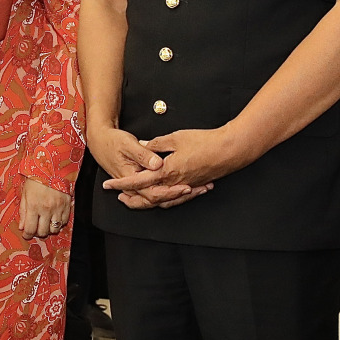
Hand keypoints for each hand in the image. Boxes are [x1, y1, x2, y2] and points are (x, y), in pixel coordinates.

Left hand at [18, 176, 71, 239]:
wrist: (52, 168)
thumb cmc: (36, 179)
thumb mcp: (25, 193)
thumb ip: (23, 211)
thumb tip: (22, 226)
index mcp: (34, 206)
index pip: (30, 228)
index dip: (27, 234)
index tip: (26, 234)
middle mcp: (47, 209)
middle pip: (43, 232)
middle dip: (37, 233)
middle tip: (35, 229)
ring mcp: (58, 209)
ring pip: (55, 229)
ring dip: (49, 229)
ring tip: (45, 224)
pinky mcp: (67, 206)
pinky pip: (64, 222)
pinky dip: (59, 223)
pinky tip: (54, 218)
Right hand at [86, 124, 203, 210]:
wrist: (100, 141)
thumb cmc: (113, 141)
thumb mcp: (128, 144)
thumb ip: (143, 154)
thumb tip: (157, 163)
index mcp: (131, 177)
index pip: (153, 193)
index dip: (171, 192)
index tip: (186, 187)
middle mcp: (136, 186)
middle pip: (159, 200)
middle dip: (180, 197)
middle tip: (197, 190)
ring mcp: (139, 185)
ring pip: (161, 199)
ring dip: (181, 197)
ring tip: (200, 189)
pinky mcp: (144, 181)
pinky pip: (160, 193)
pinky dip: (176, 192)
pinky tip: (190, 186)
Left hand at [103, 127, 237, 209]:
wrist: (231, 150)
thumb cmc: (204, 142)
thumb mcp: (175, 138)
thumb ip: (156, 144)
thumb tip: (142, 146)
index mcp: (167, 172)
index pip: (138, 181)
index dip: (121, 184)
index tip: (108, 185)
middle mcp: (176, 183)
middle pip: (149, 197)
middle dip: (133, 198)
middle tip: (120, 197)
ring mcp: (187, 186)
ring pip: (164, 200)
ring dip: (149, 200)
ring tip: (137, 198)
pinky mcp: (196, 185)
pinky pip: (177, 197)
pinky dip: (167, 198)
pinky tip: (163, 194)